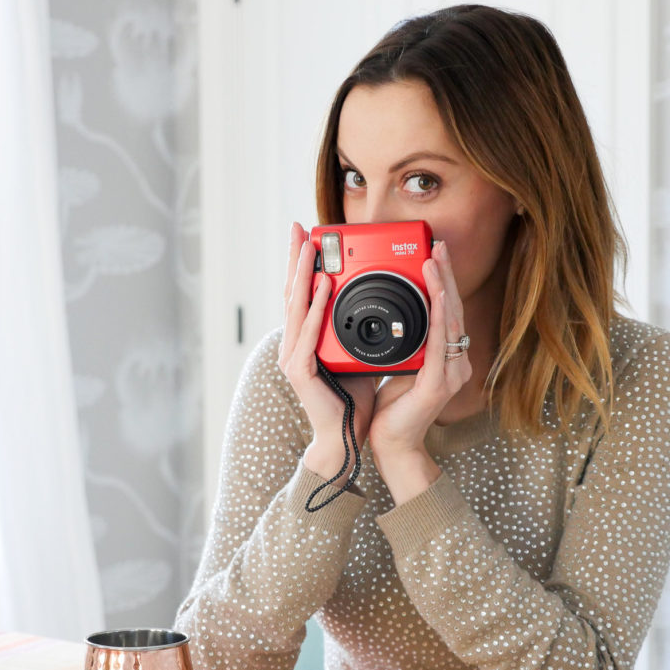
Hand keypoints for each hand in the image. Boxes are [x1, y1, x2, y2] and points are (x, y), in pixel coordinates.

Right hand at [278, 222, 375, 479]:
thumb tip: (376, 304)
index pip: (302, 295)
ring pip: (297, 307)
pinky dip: (317, 307)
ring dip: (305, 275)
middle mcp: (293, 345)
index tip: (308, 238)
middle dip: (296, 259)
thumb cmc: (351, 400)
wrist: (345, 439)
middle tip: (298, 229)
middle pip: (292, 293)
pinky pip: (309, 333)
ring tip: (311, 248)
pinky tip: (324, 286)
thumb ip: (356, 329)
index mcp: (305, 340)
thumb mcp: (357, 354)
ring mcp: (293, 358)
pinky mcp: (301, 371)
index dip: (303, 266)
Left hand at [369, 242, 472, 500]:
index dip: (442, 282)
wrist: (390, 446)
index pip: (445, 313)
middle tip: (438, 245)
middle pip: (452, 310)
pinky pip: (440, 343)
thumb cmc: (392, 412)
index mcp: (446, 360)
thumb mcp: (398, 368)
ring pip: (449, 321)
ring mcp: (451, 374)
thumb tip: (394, 319)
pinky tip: (437, 294)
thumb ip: (405, 346)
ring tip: (434, 259)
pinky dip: (438, 315)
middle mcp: (455, 364)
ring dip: (443, 286)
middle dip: (445, 275)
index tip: (433, 255)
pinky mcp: (438, 384)